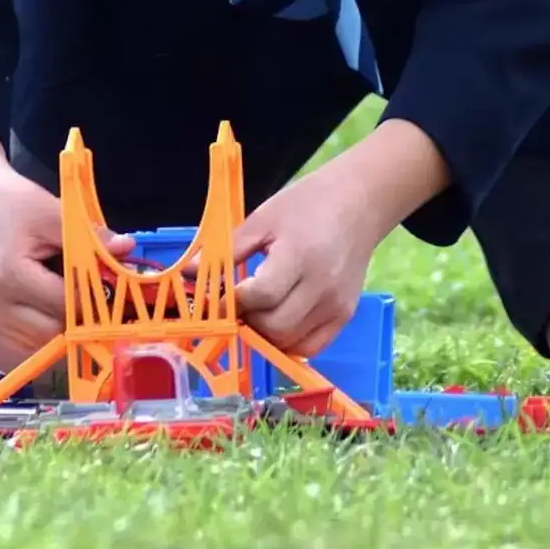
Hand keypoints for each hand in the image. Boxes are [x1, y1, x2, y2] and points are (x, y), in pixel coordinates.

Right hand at [0, 110, 132, 355]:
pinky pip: (26, 339)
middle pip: (53, 330)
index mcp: (10, 276)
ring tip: (77, 294)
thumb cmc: (13, 201)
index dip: (95, 295)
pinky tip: (57, 303)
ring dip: (64, 323)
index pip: (65, 303)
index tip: (116, 283)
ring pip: (40, 341)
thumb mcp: (53, 211)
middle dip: (82, 314)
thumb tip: (127, 248)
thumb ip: (90, 235)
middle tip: (101, 291)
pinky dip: (47, 327)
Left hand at [232, 118, 450, 358]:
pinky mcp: (345, 314)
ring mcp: (337, 305)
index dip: (233, 301)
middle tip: (237, 303)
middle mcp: (322, 286)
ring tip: (256, 309)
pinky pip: (311, 346)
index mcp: (300, 255)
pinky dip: (288, 342)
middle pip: (274, 326)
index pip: (260, 296)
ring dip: (264, 333)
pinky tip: (277, 322)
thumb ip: (228, 249)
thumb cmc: (308, 203)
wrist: (359, 202)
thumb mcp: (264, 217)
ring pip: (290, 341)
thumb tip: (189, 274)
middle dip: (247, 319)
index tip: (218, 294)